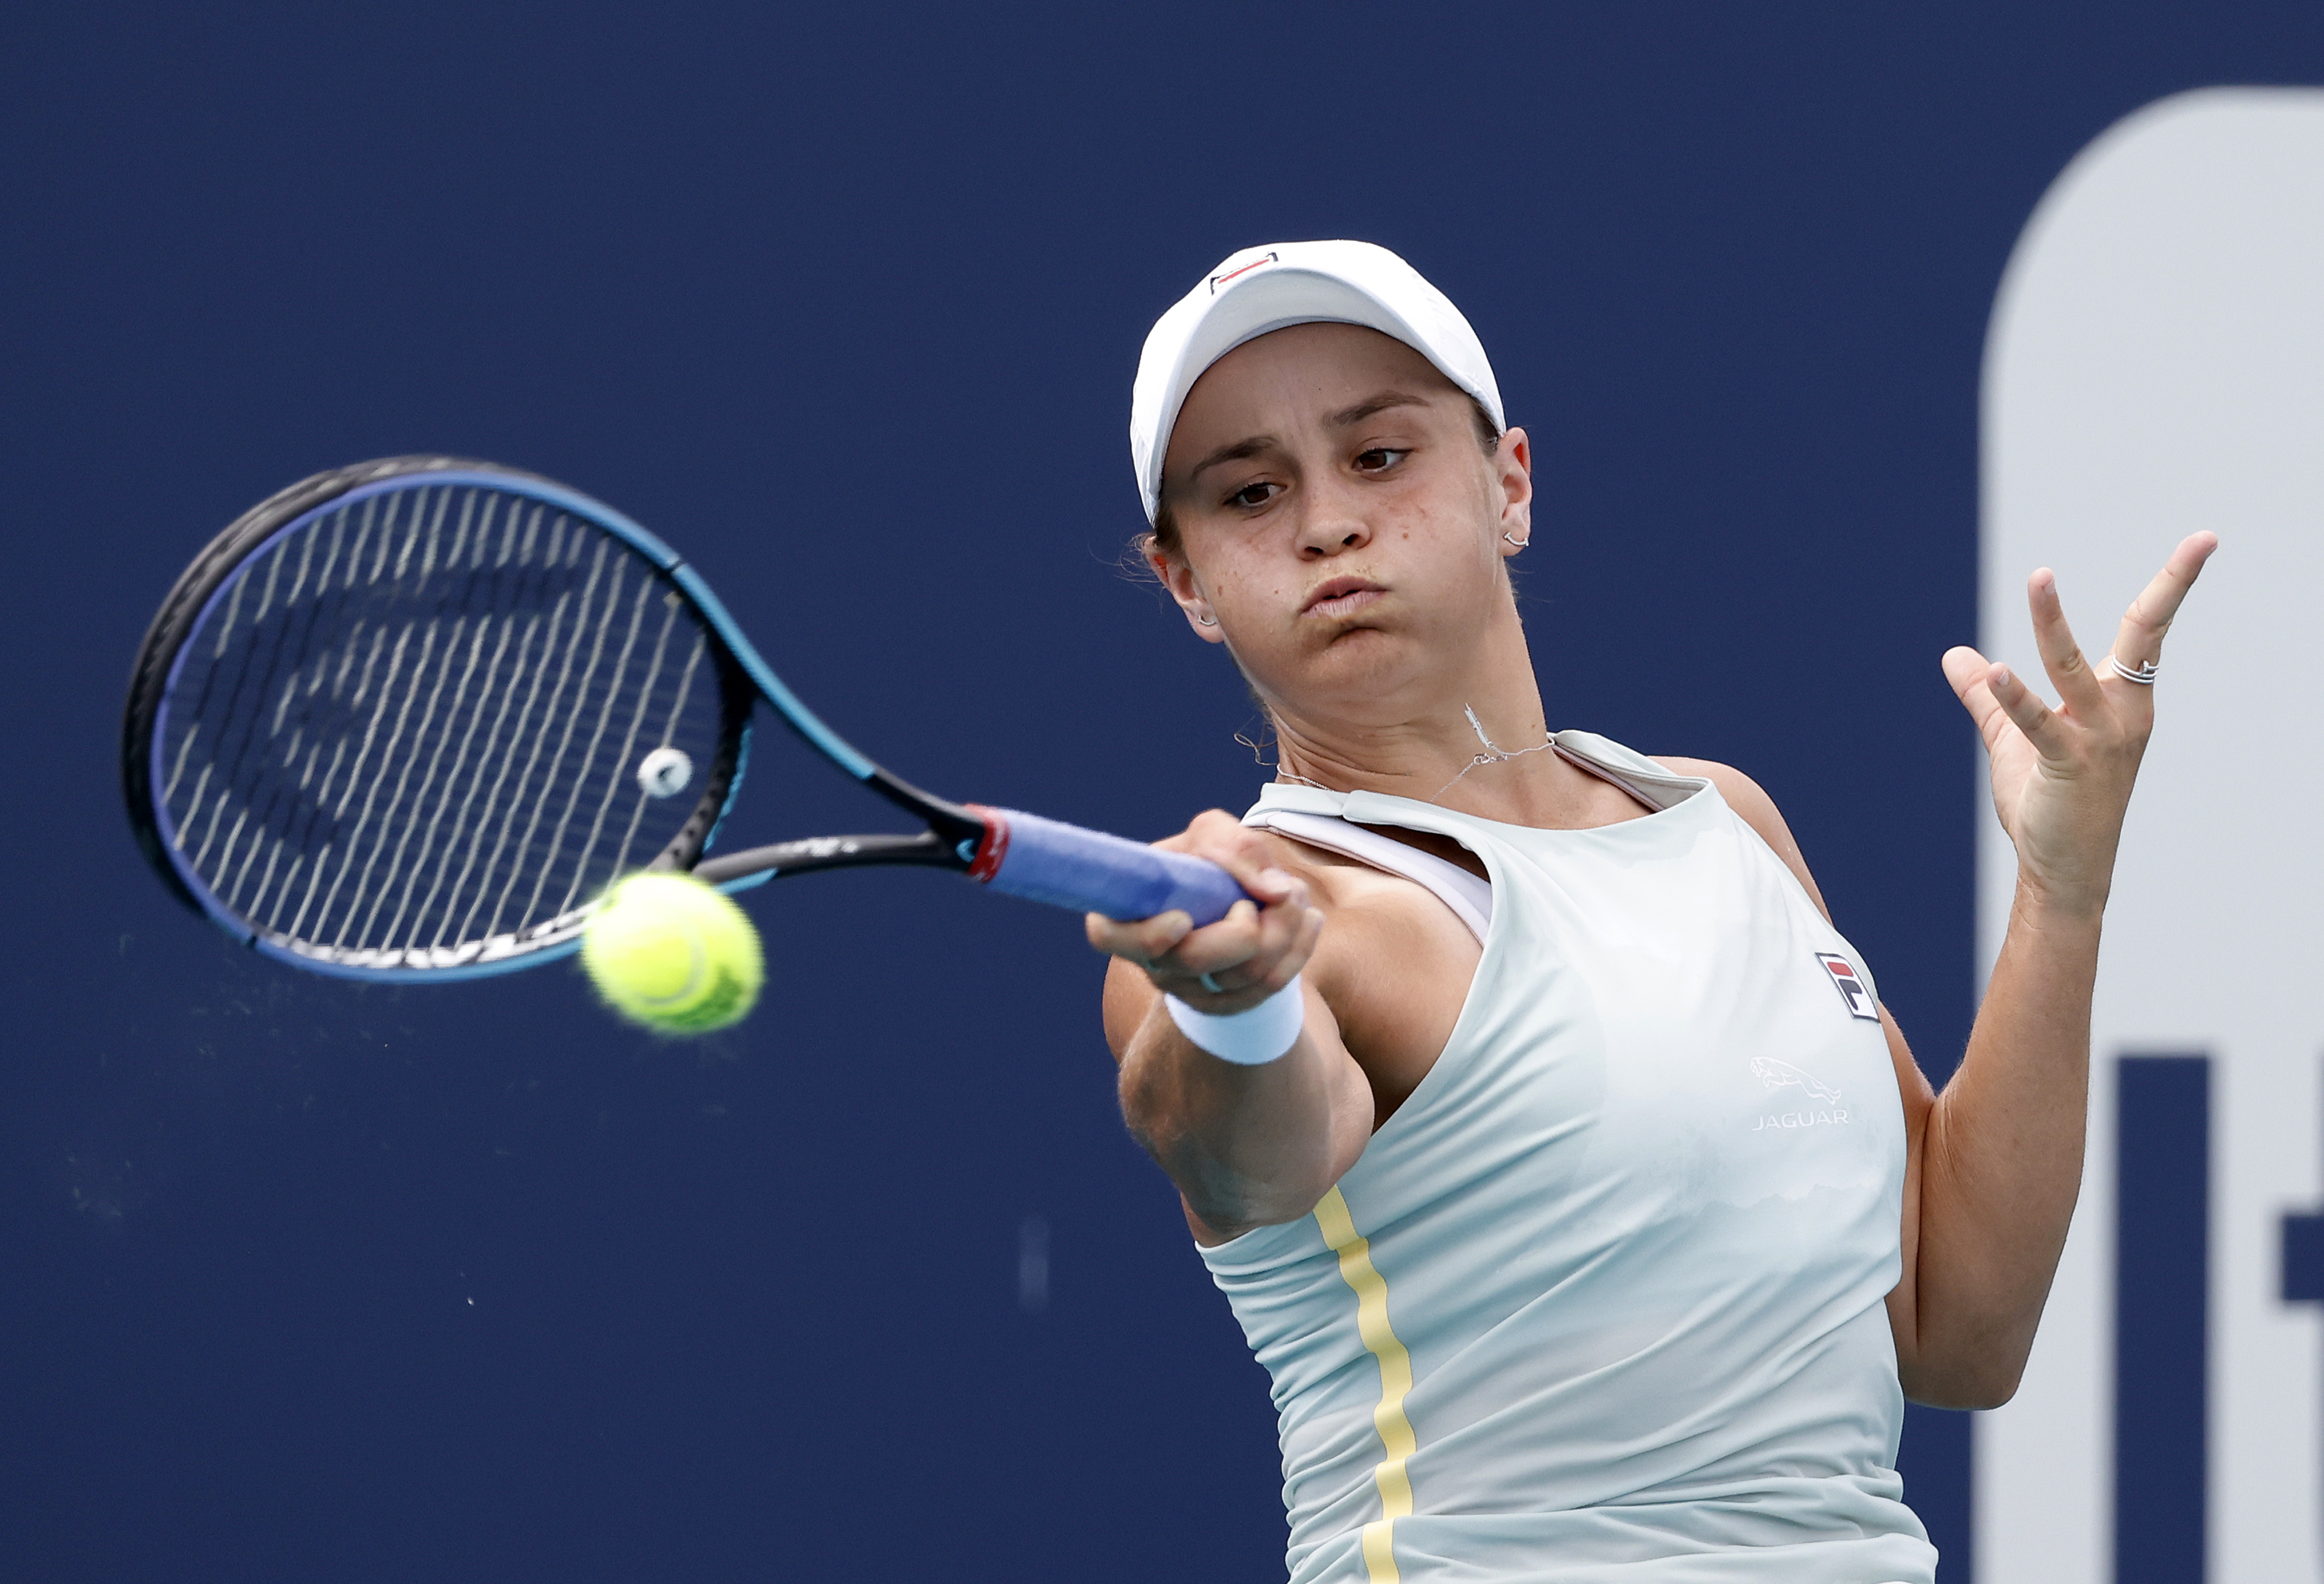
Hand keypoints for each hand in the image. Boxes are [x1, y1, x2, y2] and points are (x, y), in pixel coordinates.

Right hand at [1085, 811, 1323, 1013]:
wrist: (1234, 905)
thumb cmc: (1208, 867)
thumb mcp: (1213, 835)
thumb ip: (1235, 846)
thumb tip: (1274, 891)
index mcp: (1131, 913)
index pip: (1109, 935)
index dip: (1145, 935)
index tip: (1183, 918)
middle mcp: (1153, 960)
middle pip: (1194, 958)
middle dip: (1247, 922)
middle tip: (1266, 895)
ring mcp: (1190, 990)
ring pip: (1245, 973)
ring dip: (1286, 925)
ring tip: (1294, 893)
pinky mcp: (1228, 1006)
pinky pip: (1274, 985)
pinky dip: (1301, 945)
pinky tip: (1307, 919)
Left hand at [1941, 532, 2216, 914]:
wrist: (2064, 868)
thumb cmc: (2049, 802)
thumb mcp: (2015, 740)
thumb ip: (1988, 697)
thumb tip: (1955, 656)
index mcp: (2121, 699)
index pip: (2148, 630)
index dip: (2173, 584)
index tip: (2204, 541)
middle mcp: (2122, 711)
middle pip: (2144, 634)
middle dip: (2171, 586)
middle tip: (2203, 540)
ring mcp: (2100, 738)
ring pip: (2072, 668)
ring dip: (2052, 623)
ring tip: (2041, 577)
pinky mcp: (2069, 764)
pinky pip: (2039, 723)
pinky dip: (2014, 697)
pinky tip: (1994, 672)